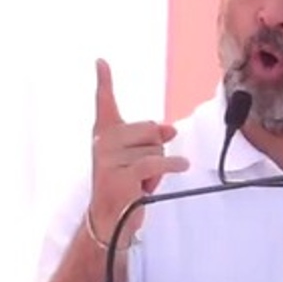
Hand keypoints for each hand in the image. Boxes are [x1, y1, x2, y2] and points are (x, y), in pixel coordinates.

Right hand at [88, 58, 188, 246]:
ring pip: (156, 147)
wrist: (109, 220)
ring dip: (158, 167)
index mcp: (104, 133)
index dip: (103, 80)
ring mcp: (109, 157)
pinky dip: (173, 166)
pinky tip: (181, 167)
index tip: (101, 61)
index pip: (104, 101)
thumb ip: (152, 138)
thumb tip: (171, 130)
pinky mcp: (121, 174)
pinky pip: (158, 161)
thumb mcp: (139, 157)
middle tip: (141, 170)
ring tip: (141, 181)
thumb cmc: (124, 185)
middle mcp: (103, 141)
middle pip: (150, 128)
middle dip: (156, 148)